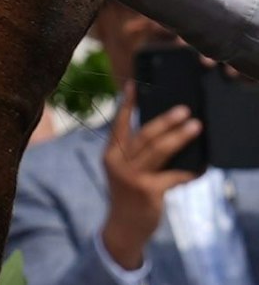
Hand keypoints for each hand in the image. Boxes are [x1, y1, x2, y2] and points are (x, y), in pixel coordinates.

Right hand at [100, 81, 202, 269]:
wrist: (123, 228)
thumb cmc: (127, 196)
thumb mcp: (123, 172)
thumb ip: (135, 155)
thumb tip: (165, 136)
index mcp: (110, 155)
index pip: (119, 125)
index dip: (126, 104)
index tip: (133, 85)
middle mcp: (118, 163)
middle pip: (144, 135)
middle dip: (165, 120)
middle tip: (184, 110)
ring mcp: (133, 177)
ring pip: (159, 150)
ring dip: (180, 137)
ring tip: (196, 126)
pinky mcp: (149, 191)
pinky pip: (175, 176)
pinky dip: (190, 172)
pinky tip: (201, 168)